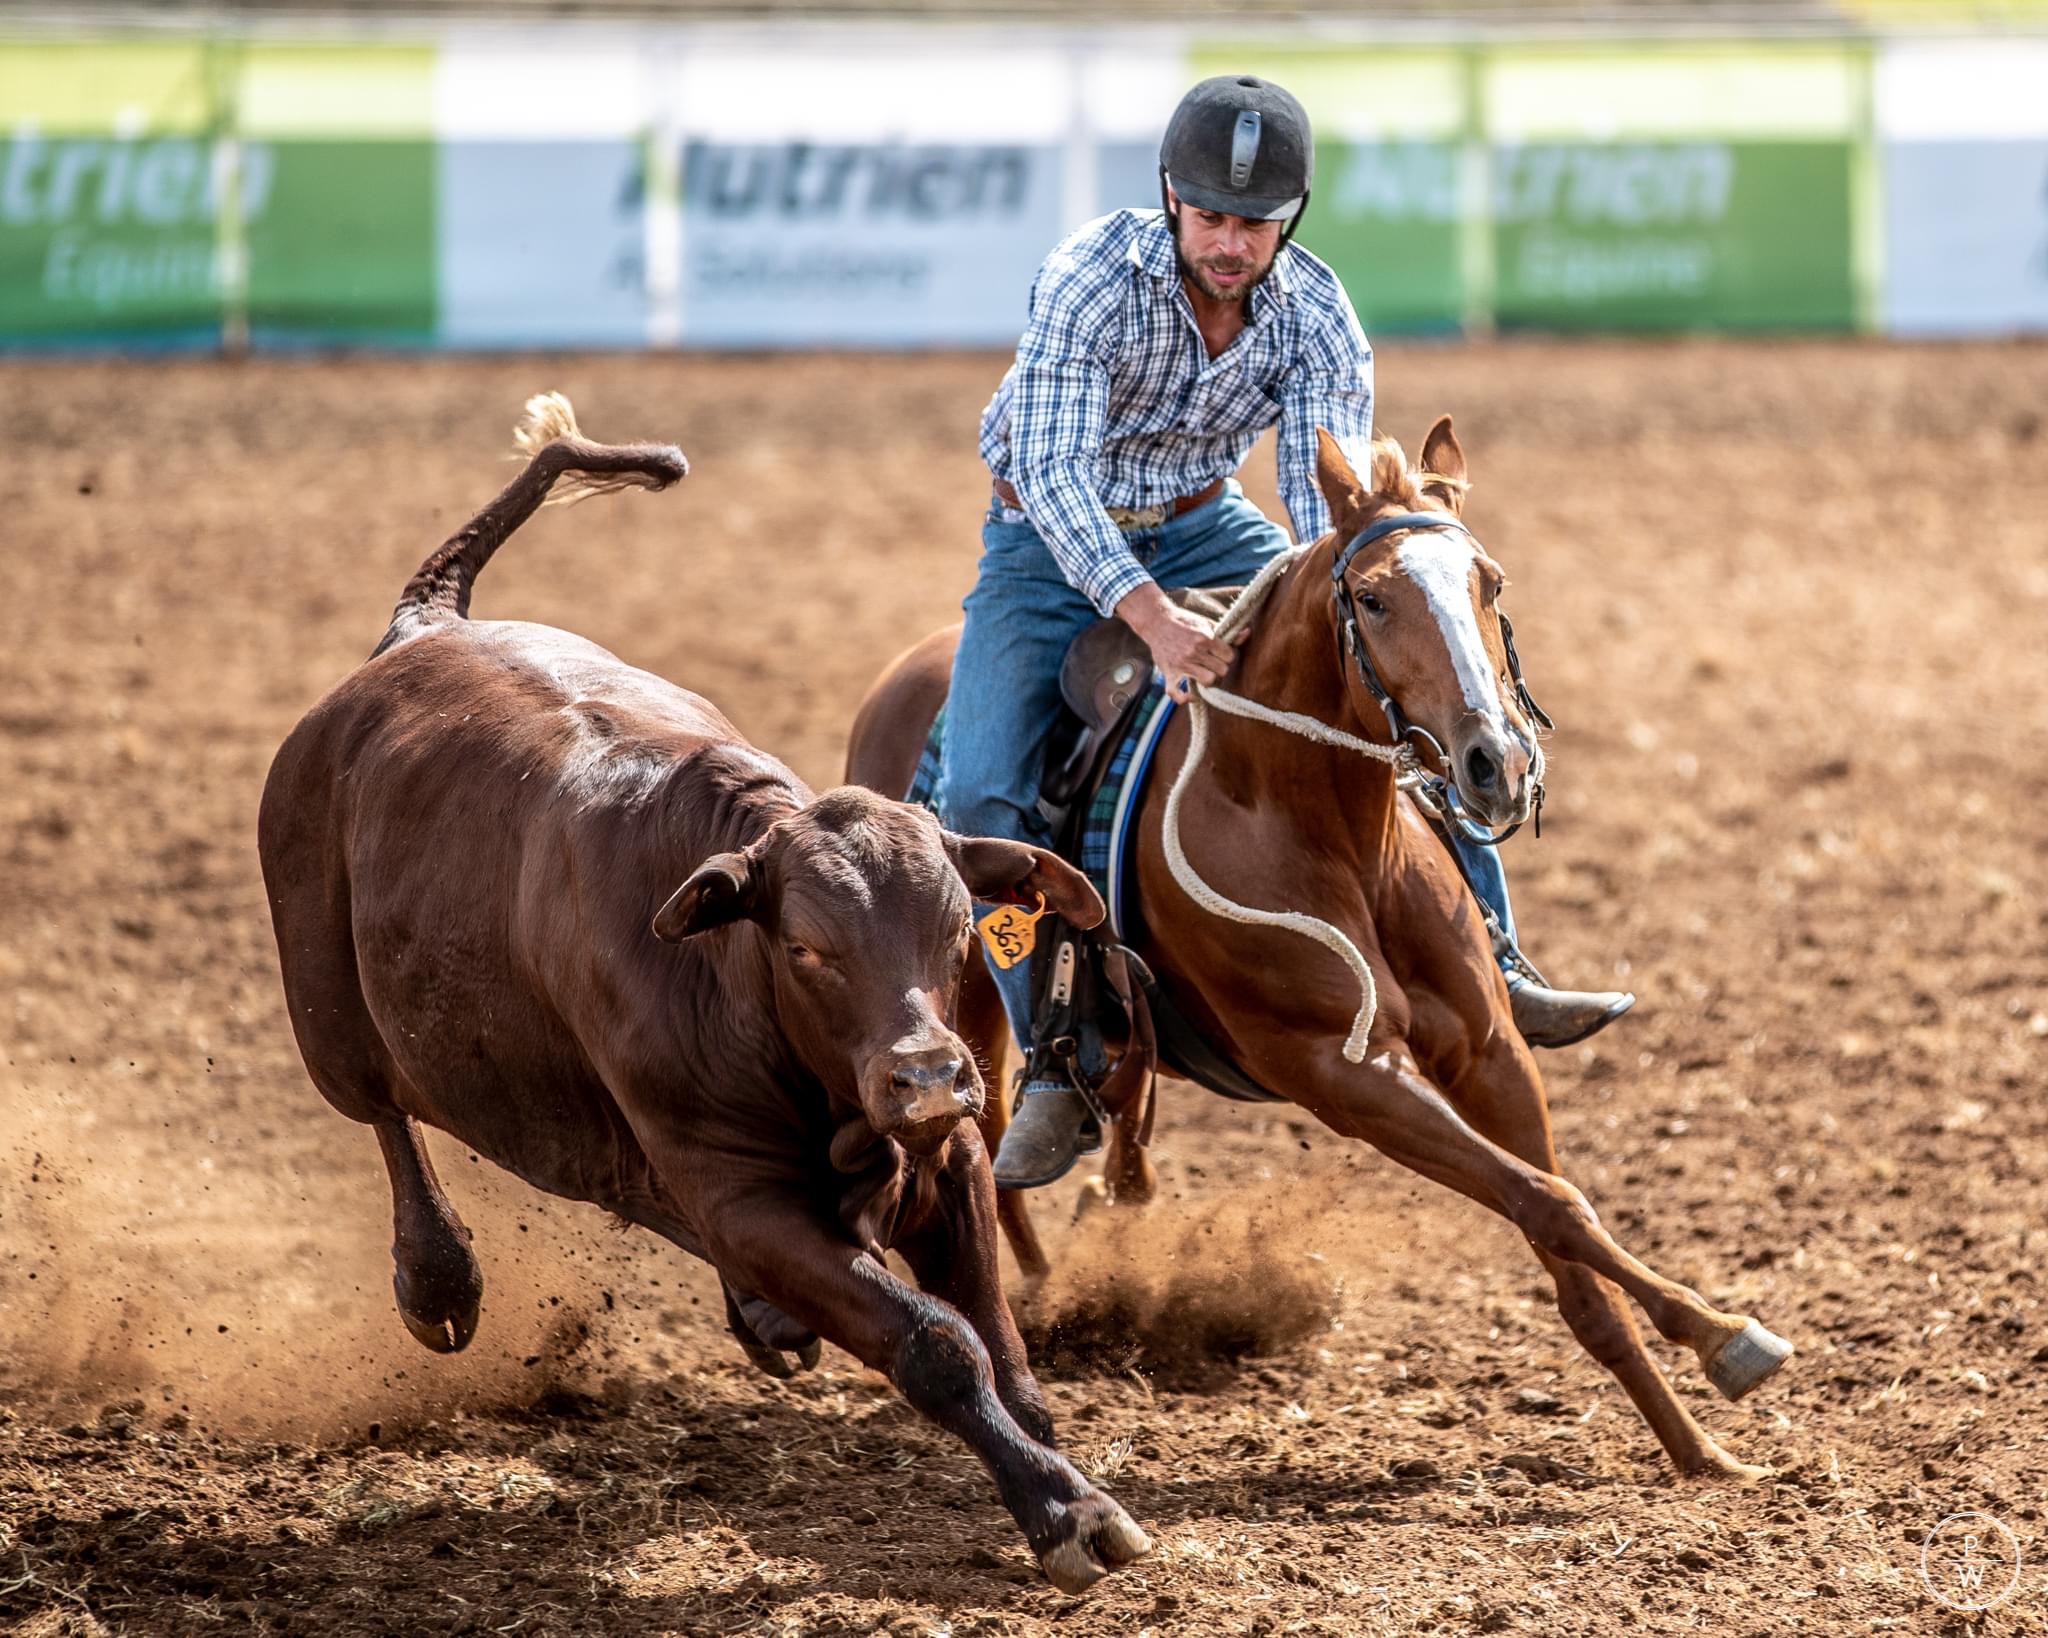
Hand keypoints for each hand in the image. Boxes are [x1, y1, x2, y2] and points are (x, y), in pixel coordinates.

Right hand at [1113, 583, 1237, 697]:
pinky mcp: (1169, 673)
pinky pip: (1176, 693)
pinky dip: (1184, 698)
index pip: (1229, 656)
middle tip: (1212, 662)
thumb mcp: (1206, 623)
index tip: (1220, 653)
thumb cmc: (1184, 621)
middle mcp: (1194, 652)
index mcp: (1205, 638)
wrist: (1156, 621)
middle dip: (1220, 667)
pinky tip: (1191, 696)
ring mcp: (1181, 664)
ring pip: (1208, 681)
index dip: (1227, 655)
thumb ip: (1227, 632)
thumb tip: (1247, 633)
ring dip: (1209, 679)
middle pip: (1222, 670)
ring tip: (1205, 673)